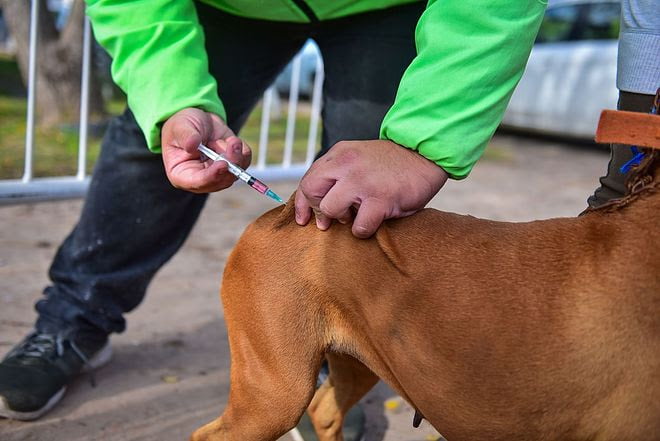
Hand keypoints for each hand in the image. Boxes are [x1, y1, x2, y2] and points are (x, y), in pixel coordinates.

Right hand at [161, 108, 251, 192]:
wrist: (200, 119)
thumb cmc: (183, 126)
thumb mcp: (180, 126)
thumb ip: (186, 136)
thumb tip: (192, 145)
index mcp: (181, 174)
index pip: (197, 182)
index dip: (211, 176)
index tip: (223, 164)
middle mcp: (201, 179)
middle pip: (220, 181)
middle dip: (230, 164)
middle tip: (233, 143)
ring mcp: (218, 174)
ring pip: (234, 174)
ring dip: (235, 154)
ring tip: (228, 139)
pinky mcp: (232, 167)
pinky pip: (244, 163)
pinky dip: (242, 151)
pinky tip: (231, 141)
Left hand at [295, 140, 447, 237]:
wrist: (425, 155)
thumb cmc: (392, 163)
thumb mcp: (358, 157)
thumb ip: (338, 172)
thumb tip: (316, 199)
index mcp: (340, 154)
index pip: (308, 180)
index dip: (302, 203)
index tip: (304, 219)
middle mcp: (346, 164)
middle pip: (312, 192)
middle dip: (317, 210)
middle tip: (329, 221)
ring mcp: (362, 181)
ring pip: (330, 209)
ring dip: (342, 219)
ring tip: (356, 216)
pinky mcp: (380, 198)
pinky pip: (358, 226)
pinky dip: (363, 230)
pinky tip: (373, 222)